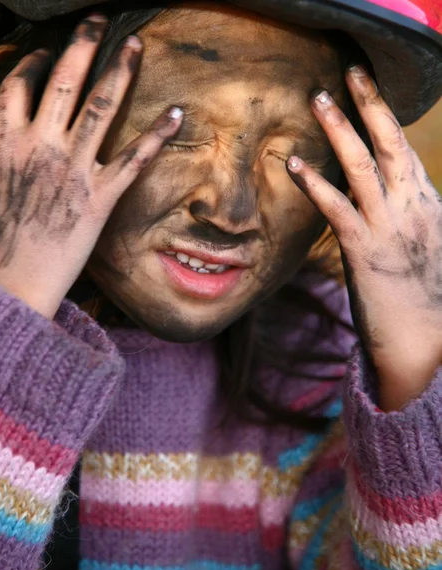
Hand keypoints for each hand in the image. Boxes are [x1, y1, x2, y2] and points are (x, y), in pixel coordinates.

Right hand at [0, 15, 182, 319]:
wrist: (6, 288)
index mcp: (3, 142)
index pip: (18, 86)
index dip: (31, 65)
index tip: (42, 55)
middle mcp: (41, 147)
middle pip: (63, 82)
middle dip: (81, 46)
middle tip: (98, 20)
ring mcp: (74, 171)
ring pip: (100, 108)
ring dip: (119, 71)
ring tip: (135, 44)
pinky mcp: (101, 198)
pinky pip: (134, 160)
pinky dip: (157, 135)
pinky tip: (177, 112)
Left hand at [287, 65, 441, 410]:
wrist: (427, 343)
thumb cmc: (425, 301)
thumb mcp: (424, 250)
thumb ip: (408, 221)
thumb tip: (389, 204)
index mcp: (428, 206)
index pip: (405, 153)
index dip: (387, 121)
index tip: (369, 95)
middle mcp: (412, 207)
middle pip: (392, 144)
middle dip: (372, 105)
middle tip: (353, 72)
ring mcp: (389, 226)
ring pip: (364, 165)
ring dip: (341, 129)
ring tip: (319, 98)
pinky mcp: (365, 250)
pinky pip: (337, 207)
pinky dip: (315, 183)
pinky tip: (295, 163)